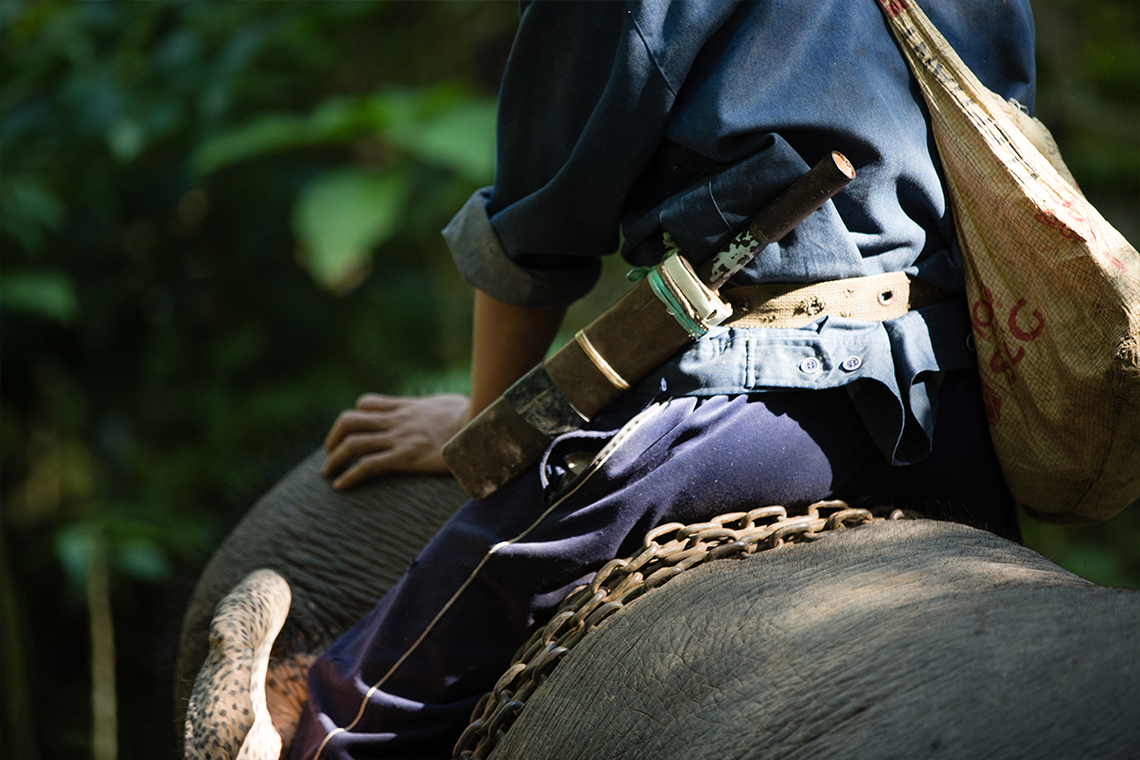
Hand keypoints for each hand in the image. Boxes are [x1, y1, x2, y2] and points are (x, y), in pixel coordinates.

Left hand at [322, 393, 470, 490]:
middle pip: (350, 420)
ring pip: (353, 443)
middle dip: (334, 437)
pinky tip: (341, 486)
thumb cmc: (476, 414)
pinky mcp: (405, 457)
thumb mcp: (450, 404)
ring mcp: (400, 438)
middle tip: (331, 453)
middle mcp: (397, 421)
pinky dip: (349, 476)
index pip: (367, 404)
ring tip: (327, 473)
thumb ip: (439, 410)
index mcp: (407, 407)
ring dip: (334, 459)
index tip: (353, 431)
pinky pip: (368, 465)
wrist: (481, 423)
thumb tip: (448, 415)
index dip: (355, 416)